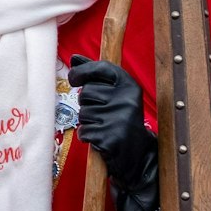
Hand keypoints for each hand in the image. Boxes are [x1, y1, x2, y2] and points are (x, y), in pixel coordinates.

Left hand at [66, 56, 156, 189]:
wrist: (137, 153)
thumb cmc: (120, 118)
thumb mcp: (116, 94)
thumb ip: (96, 76)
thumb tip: (74, 58)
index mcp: (130, 86)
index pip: (101, 68)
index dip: (82, 71)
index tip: (73, 79)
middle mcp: (126, 100)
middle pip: (86, 93)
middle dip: (86, 104)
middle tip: (101, 113)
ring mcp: (119, 119)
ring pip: (83, 114)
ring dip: (87, 122)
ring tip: (103, 126)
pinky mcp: (110, 138)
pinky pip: (83, 131)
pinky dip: (87, 136)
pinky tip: (101, 138)